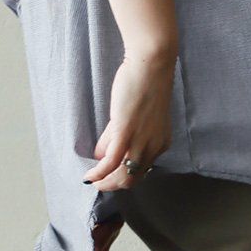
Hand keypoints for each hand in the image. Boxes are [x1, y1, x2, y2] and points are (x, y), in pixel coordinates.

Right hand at [83, 49, 175, 191]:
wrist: (151, 65)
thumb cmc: (143, 83)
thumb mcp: (132, 115)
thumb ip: (116, 136)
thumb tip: (101, 153)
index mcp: (160, 143)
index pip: (142, 170)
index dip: (123, 175)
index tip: (110, 175)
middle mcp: (154, 147)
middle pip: (133, 178)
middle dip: (113, 185)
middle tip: (99, 184)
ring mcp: (141, 142)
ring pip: (123, 176)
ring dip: (105, 183)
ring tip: (92, 182)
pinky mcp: (125, 134)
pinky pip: (110, 163)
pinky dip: (98, 173)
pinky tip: (89, 176)